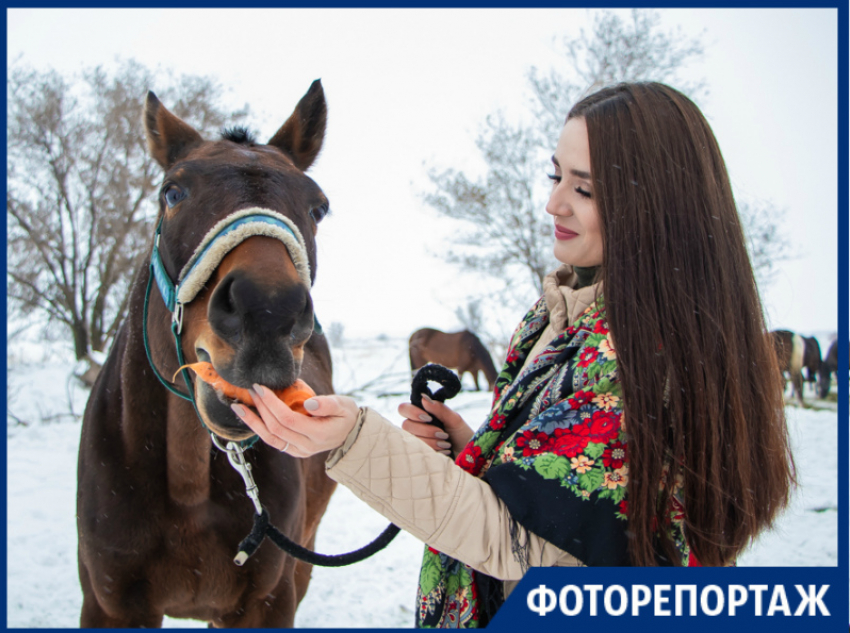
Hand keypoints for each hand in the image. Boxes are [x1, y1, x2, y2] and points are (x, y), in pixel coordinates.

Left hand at [232, 385, 359, 457]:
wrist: (351, 434)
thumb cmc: (347, 415)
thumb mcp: (344, 405)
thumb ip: (327, 404)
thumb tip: (308, 402)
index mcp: (318, 434)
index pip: (288, 419)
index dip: (271, 404)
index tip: (261, 388)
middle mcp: (306, 446)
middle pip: (276, 428)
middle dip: (261, 408)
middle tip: (251, 390)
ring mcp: (299, 450)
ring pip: (270, 439)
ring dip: (253, 422)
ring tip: (239, 407)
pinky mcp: (293, 450)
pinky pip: (273, 440)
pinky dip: (260, 428)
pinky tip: (251, 416)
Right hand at [398, 394, 472, 455]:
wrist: (470, 456)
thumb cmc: (462, 435)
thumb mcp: (454, 420)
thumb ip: (440, 409)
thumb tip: (424, 398)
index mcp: (422, 414)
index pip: (404, 409)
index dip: (412, 412)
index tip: (428, 418)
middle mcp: (415, 427)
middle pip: (406, 425)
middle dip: (426, 430)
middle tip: (443, 434)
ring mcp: (416, 441)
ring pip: (412, 439)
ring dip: (431, 442)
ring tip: (447, 444)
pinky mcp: (419, 454)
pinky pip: (417, 452)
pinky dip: (433, 451)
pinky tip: (444, 452)